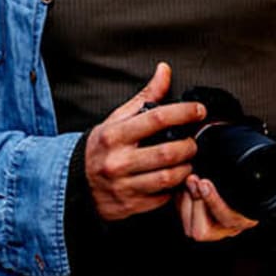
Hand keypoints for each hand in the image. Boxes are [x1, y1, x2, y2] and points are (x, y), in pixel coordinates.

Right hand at [83, 62, 204, 221]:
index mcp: (115, 135)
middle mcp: (118, 160)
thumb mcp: (118, 118)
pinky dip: (174, 188)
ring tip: (187, 160)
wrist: (76, 181)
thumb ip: (146, 96)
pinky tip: (175, 179)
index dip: (184, 112)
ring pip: (168, 178)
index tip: (199, 110)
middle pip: (167, 152)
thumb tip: (164, 70)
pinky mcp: (128, 205)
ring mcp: (123, 185)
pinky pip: (161, 198)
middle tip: (193, 142)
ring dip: (186, 168)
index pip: (157, 118)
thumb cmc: (103, 145)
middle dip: (189, 146)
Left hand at [178, 132, 275, 241]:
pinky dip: (180, 205)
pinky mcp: (199, 224)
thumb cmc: (262, 182)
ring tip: (189, 180)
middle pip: (204, 229)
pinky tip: (184, 187)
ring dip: (186, 204)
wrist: (254, 193)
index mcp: (248, 215)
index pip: (228, 219)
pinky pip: (184, 222)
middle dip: (196, 202)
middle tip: (193, 178)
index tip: (206, 182)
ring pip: (192, 228)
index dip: (215, 203)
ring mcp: (214, 229)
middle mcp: (230, 228)